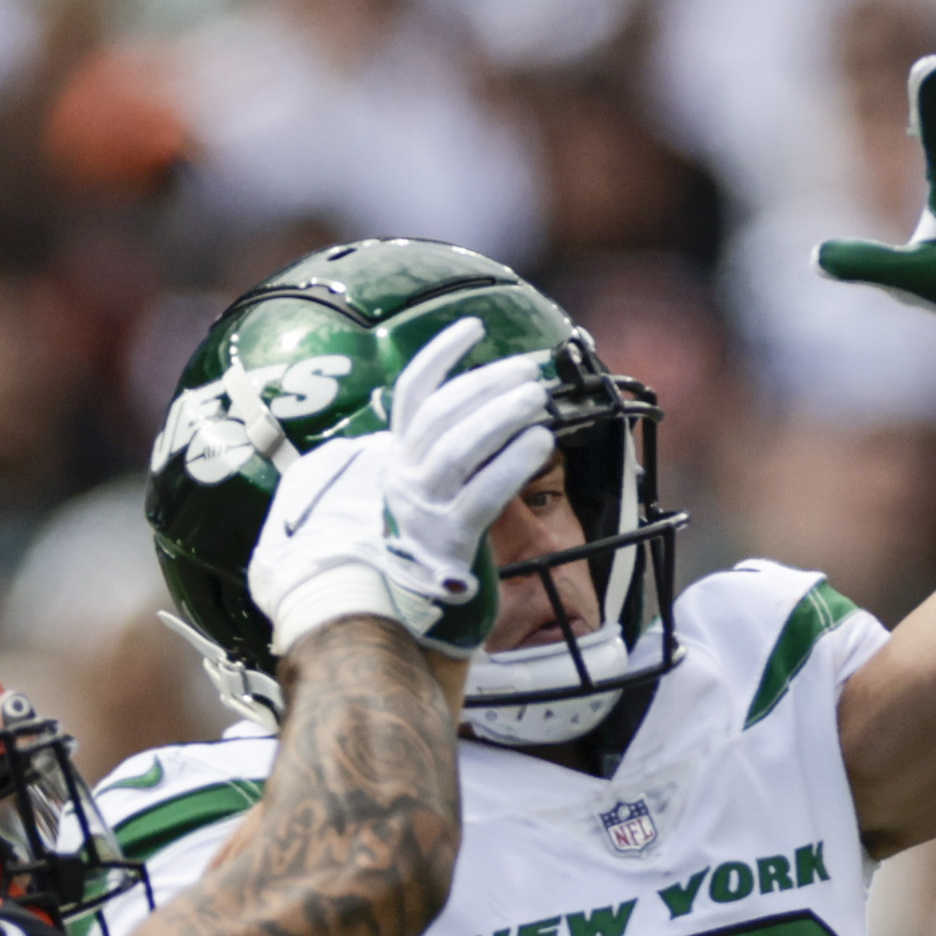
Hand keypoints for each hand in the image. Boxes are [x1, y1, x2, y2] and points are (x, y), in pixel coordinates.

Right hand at [246, 320, 553, 660]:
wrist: (401, 607)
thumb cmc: (427, 537)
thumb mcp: (421, 486)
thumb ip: (441, 446)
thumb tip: (485, 398)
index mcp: (395, 455)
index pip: (411, 393)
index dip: (441, 356)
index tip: (474, 327)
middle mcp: (403, 475)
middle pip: (441, 415)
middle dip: (487, 384)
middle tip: (530, 370)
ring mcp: (423, 507)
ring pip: (458, 447)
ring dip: (501, 416)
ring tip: (539, 397)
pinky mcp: (449, 539)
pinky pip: (482, 493)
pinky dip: (513, 463)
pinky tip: (541, 440)